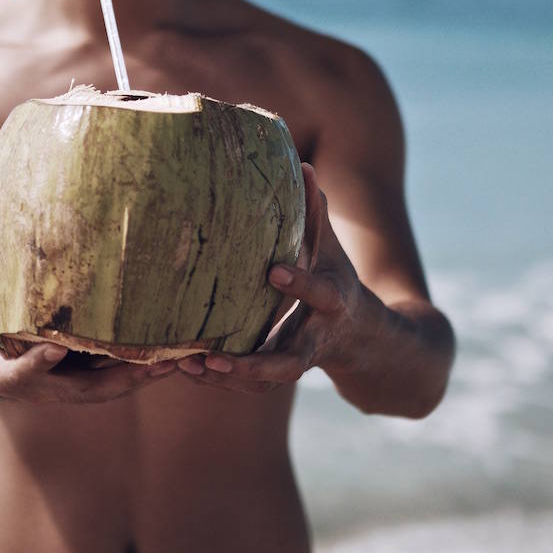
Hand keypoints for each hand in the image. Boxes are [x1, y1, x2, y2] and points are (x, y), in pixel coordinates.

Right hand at [0, 238, 175, 404]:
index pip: (18, 373)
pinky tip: (165, 357)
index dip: (37, 363)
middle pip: (79, 392)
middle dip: (117, 381)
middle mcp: (34, 388)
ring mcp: (56, 388)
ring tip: (174, 361)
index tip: (55, 347)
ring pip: (101, 391)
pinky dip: (135, 372)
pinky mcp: (71, 383)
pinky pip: (106, 381)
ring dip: (138, 379)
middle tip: (153, 363)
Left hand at [176, 163, 387, 393]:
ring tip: (188, 365)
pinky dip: (219, 380)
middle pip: (291, 364)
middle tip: (216, 357)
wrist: (367, 340)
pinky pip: (251, 386)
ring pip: (266, 383)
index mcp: (334, 301)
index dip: (298, 284)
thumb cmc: (338, 280)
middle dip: (256, 364)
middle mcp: (317, 338)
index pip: (319, 293)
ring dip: (227, 378)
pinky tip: (185, 368)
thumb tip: (302, 166)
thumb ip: (316, 214)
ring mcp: (299, 362)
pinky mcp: (280, 375)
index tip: (272, 271)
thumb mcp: (332, 250)